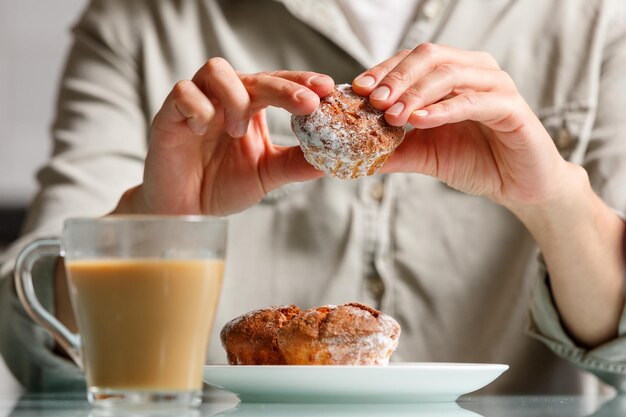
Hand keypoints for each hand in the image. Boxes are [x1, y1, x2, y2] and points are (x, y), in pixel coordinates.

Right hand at [115, 58, 332, 214]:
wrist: (184, 212)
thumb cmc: (222, 186)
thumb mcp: (266, 174)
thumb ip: (295, 164)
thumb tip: (331, 159)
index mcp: (250, 106)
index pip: (278, 83)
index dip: (301, 81)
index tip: (327, 88)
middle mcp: (225, 98)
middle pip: (254, 75)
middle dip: (283, 88)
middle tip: (307, 104)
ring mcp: (197, 102)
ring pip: (216, 70)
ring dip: (235, 97)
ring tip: (238, 130)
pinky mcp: (170, 114)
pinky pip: (183, 92)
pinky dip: (198, 108)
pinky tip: (202, 130)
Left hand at [352, 43, 579, 211]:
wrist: (517, 186)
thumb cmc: (474, 161)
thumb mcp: (424, 154)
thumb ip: (393, 148)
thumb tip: (353, 151)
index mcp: (453, 73)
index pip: (412, 59)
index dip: (383, 70)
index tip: (358, 89)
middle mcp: (475, 70)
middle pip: (430, 55)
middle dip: (397, 77)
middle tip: (373, 101)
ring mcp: (495, 86)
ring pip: (449, 74)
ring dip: (416, 94)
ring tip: (393, 116)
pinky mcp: (512, 108)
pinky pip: (473, 102)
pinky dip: (443, 110)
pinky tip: (420, 121)